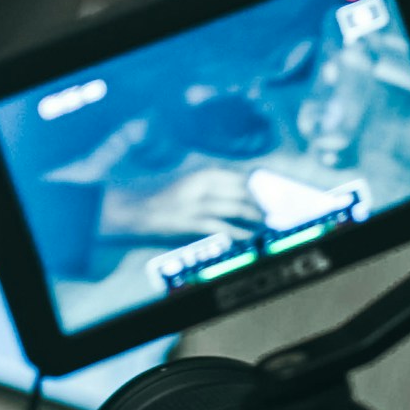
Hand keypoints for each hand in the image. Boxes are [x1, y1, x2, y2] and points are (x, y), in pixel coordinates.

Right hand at [103, 167, 262, 240]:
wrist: (138, 209)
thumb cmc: (166, 196)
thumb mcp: (190, 182)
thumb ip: (212, 184)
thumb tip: (240, 188)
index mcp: (202, 173)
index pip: (238, 177)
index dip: (255, 187)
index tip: (266, 194)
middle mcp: (201, 186)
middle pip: (240, 192)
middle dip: (258, 203)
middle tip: (270, 211)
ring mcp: (196, 204)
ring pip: (234, 208)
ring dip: (252, 216)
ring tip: (264, 223)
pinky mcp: (191, 222)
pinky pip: (221, 227)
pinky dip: (237, 232)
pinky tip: (248, 236)